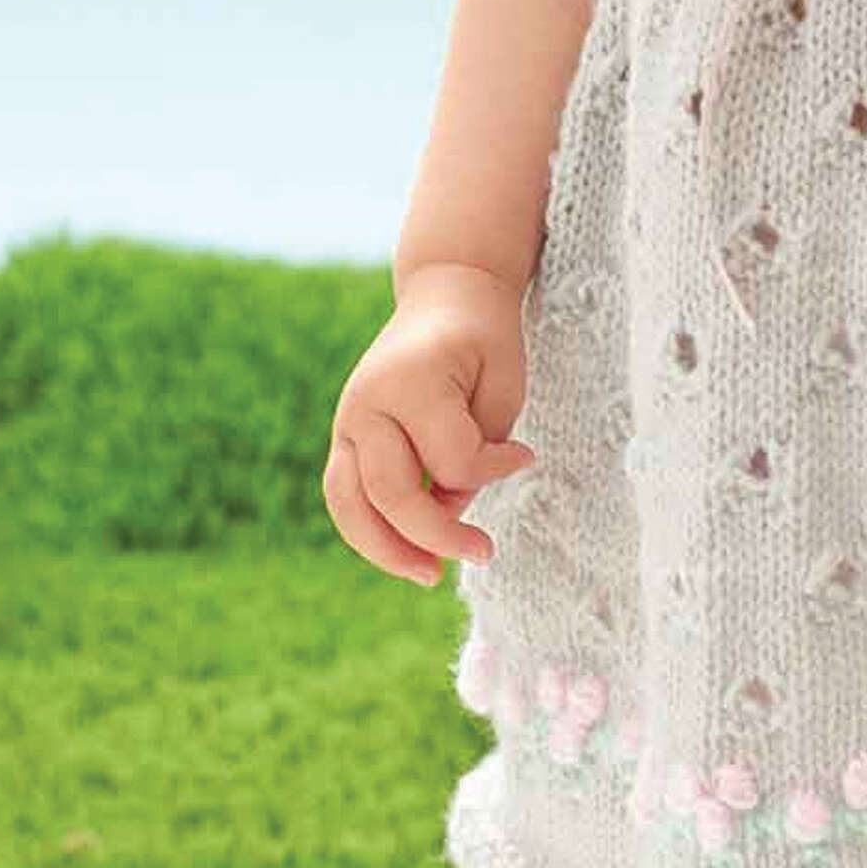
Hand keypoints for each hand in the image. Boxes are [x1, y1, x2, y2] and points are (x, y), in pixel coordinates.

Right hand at [324, 261, 537, 587]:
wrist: (446, 292)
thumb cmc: (484, 338)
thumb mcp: (503, 384)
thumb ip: (478, 451)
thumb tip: (447, 511)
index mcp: (412, 380)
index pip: (452, 459)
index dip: (494, 470)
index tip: (524, 456)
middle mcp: (368, 402)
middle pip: (391, 493)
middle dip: (438, 535)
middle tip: (485, 553)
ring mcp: (347, 419)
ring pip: (349, 504)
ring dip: (386, 550)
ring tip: (428, 575)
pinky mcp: (343, 434)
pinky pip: (343, 495)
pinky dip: (369, 529)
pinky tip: (405, 551)